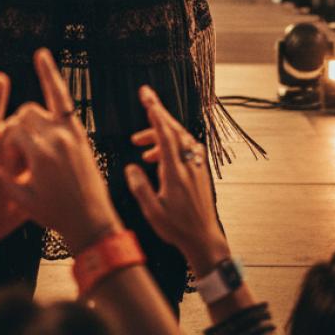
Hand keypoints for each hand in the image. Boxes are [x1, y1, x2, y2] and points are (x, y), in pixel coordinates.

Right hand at [0, 48, 120, 251]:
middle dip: (18, 127)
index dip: (7, 144)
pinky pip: (64, 99)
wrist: (92, 220)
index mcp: (40, 155)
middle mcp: (56, 138)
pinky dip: (51, 77)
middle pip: (25, 115)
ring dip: (31, 113)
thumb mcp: (24, 201)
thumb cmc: (55, 215)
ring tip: (35, 92)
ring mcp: (70, 132)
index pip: (13, 130)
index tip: (12, 163)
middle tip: (22, 153)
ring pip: (41, 106)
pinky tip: (41, 58)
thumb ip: (1, 181)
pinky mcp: (79, 132)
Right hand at [126, 84, 225, 272]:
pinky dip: (171, 144)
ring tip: (139, 144)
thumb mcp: (153, 212)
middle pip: (173, 129)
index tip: (146, 96)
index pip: (165, 133)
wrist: (203, 238)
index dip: (155, 112)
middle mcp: (189, 163)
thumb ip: (140, 187)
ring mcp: (196, 166)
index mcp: (175, 171)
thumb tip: (131, 167)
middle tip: (145, 99)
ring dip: (160, 134)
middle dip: (158, 112)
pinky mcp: (200, 170)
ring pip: (179, 138)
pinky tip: (158, 156)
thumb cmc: (177, 228)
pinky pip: (186, 147)